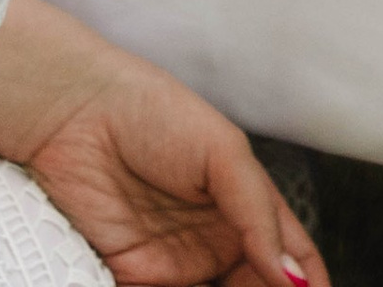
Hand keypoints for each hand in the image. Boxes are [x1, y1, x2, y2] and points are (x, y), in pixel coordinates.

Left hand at [0, 0, 321, 286]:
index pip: (291, 257)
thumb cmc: (154, 113)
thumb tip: (289, 272)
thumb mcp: (223, 151)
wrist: (73, 116)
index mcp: (246, 207)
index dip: (308, 281)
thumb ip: (257, 212)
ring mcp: (173, 265)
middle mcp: (214, 242)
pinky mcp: (129, 278)